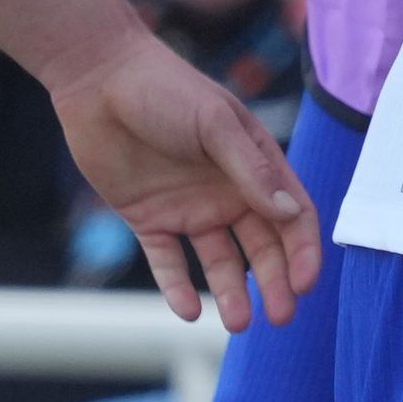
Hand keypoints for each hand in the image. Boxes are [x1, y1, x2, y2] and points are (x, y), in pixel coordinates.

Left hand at [44, 34, 319, 329]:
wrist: (97, 78)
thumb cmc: (165, 89)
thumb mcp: (215, 125)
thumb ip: (253, 171)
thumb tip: (291, 215)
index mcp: (253, 163)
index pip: (292, 215)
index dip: (303, 250)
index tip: (305, 284)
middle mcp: (227, 191)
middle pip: (262, 247)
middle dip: (275, 282)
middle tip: (281, 316)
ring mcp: (189, 207)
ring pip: (219, 262)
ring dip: (231, 293)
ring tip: (237, 323)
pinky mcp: (149, 219)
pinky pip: (169, 262)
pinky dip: (178, 288)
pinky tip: (187, 310)